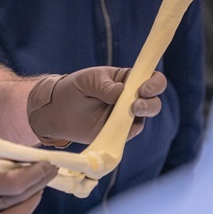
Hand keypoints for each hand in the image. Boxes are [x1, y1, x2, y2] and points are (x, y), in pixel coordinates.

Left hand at [27, 67, 167, 145]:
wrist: (58, 109)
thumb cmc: (75, 88)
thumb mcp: (90, 80)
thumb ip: (106, 86)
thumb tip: (122, 92)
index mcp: (129, 81)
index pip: (152, 80)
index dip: (154, 84)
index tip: (143, 87)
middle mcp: (132, 99)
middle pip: (153, 101)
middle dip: (150, 103)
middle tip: (135, 104)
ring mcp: (126, 117)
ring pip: (144, 118)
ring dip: (141, 115)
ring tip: (130, 111)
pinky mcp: (117, 133)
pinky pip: (128, 133)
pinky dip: (127, 130)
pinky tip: (119, 127)